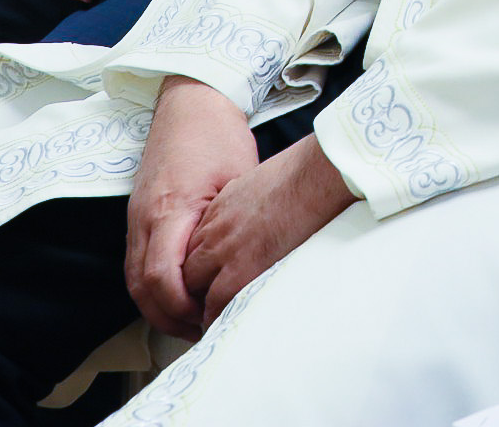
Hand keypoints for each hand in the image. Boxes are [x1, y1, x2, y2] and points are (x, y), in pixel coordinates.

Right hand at [127, 78, 258, 337]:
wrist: (189, 102)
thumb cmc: (217, 135)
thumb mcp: (237, 180)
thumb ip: (231, 228)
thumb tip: (242, 271)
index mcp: (169, 210)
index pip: (162, 278)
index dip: (182, 307)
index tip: (208, 318)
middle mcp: (143, 218)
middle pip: (141, 289)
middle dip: (169, 317)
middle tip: (202, 331)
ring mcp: (135, 218)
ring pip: (134, 280)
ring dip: (159, 307)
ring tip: (193, 321)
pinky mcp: (137, 216)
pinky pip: (137, 264)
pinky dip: (154, 287)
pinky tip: (181, 294)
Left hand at [181, 133, 352, 325]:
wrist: (311, 177)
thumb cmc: (300, 176)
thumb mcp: (258, 184)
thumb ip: (246, 206)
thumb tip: (257, 220)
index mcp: (219, 208)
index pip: (194, 244)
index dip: (201, 264)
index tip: (210, 277)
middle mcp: (213, 230)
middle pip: (187, 266)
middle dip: (193, 286)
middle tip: (205, 303)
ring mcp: (223, 250)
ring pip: (193, 287)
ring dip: (200, 304)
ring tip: (212, 321)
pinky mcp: (240, 269)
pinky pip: (215, 303)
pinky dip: (216, 316)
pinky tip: (224, 324)